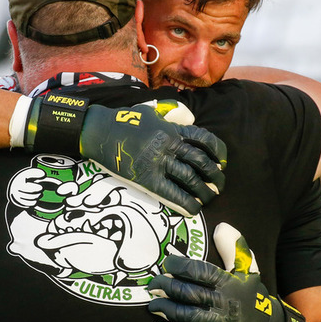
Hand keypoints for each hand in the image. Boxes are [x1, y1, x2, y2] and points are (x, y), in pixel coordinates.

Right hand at [79, 100, 225, 216]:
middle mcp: (169, 145)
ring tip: (209, 198)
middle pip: (201, 161)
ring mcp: (157, 162)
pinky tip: (194, 210)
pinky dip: (186, 203)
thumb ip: (170, 116)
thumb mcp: (151, 111)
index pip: (204, 138)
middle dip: (215, 175)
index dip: (218, 152)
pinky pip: (172, 193)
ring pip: (190, 178)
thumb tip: (188, 117)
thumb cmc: (122, 120)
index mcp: (172, 129)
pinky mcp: (145, 178)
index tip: (222, 162)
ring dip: (204, 192)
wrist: (97, 130)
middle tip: (219, 185)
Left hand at [147, 223, 292, 321]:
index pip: (199, 271)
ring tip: (153, 304)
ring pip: (186, 315)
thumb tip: (221, 227)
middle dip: (166, 287)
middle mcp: (222, 302)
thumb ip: (233, 248)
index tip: (166, 264)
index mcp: (228, 282)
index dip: (179, 266)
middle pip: (188, 293)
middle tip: (153, 285)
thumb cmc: (250, 294)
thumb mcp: (247, 269)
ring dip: (166, 309)